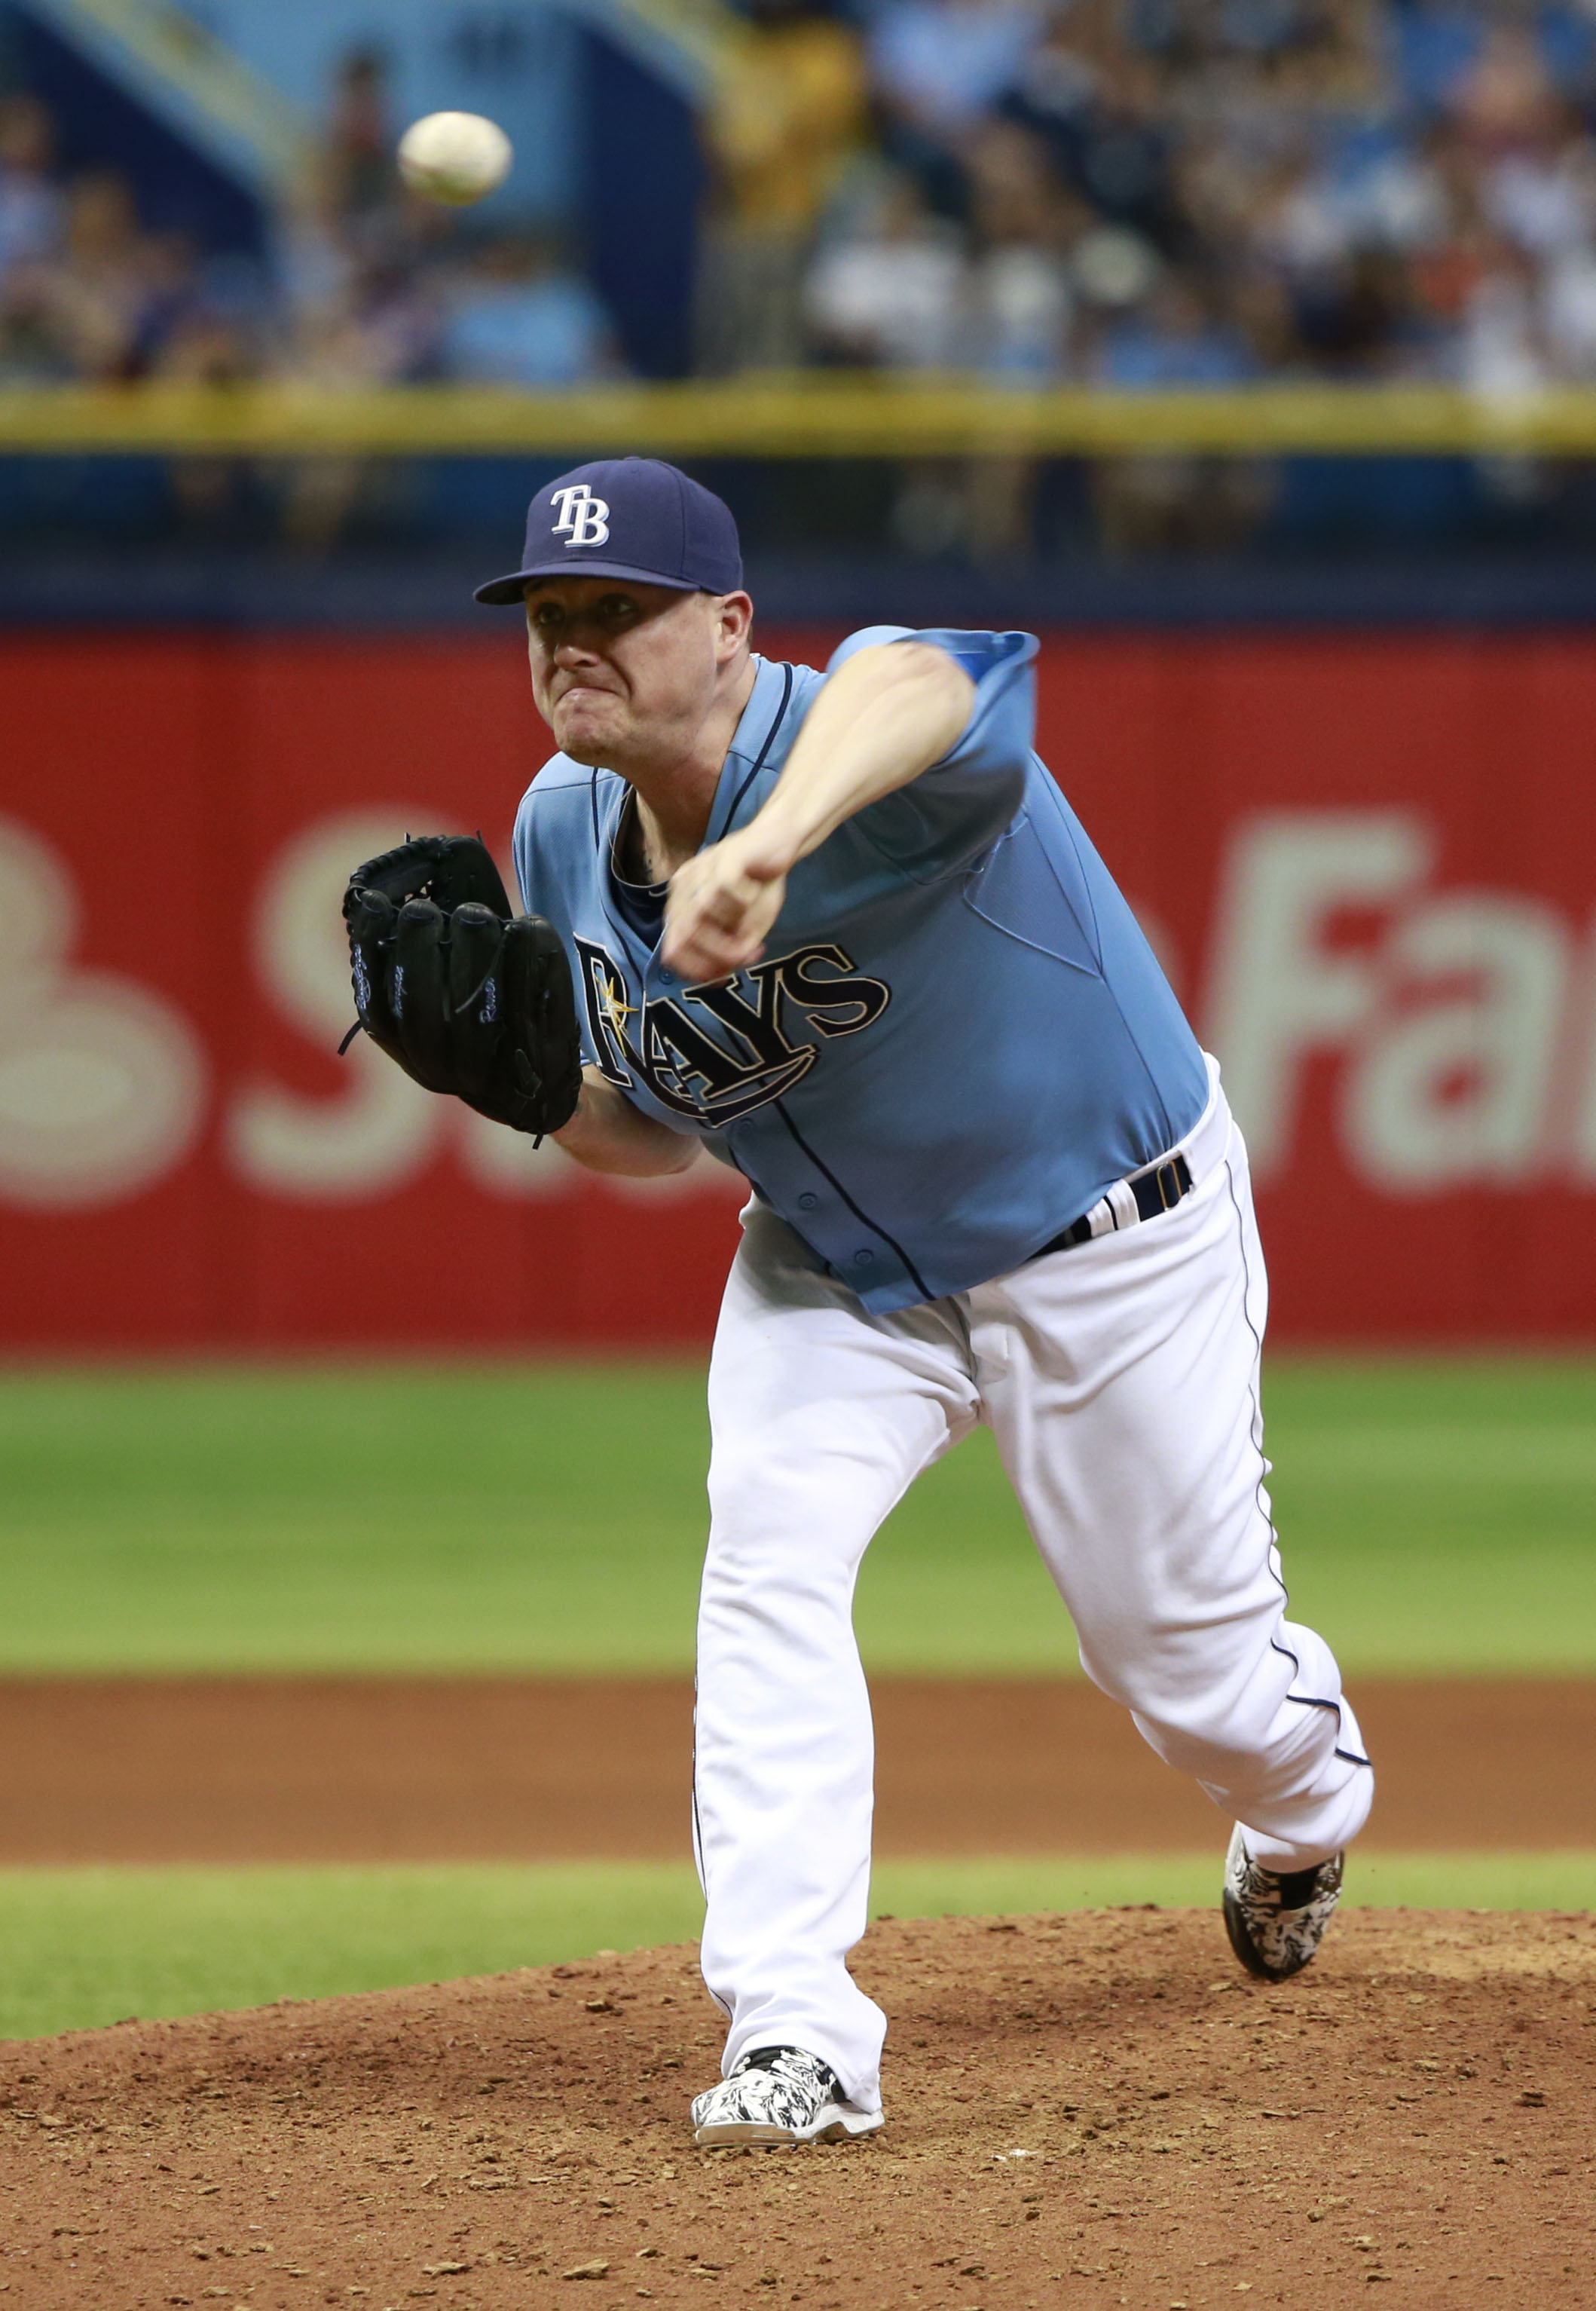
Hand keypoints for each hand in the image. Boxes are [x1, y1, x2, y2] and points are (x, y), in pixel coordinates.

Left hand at [662, 820, 794, 980]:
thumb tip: (720, 977)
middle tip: (745, 959)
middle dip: (716, 957)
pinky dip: (746, 902)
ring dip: (735, 931)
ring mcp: (701, 871)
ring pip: (704, 916)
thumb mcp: (745, 927)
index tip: (723, 978)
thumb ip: (731, 951)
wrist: (778, 841)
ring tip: (756, 933)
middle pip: (683, 937)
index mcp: (682, 905)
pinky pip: (728, 892)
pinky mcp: (722, 859)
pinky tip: (756, 895)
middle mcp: (685, 887)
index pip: (672, 948)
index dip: (696, 970)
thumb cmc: (758, 884)